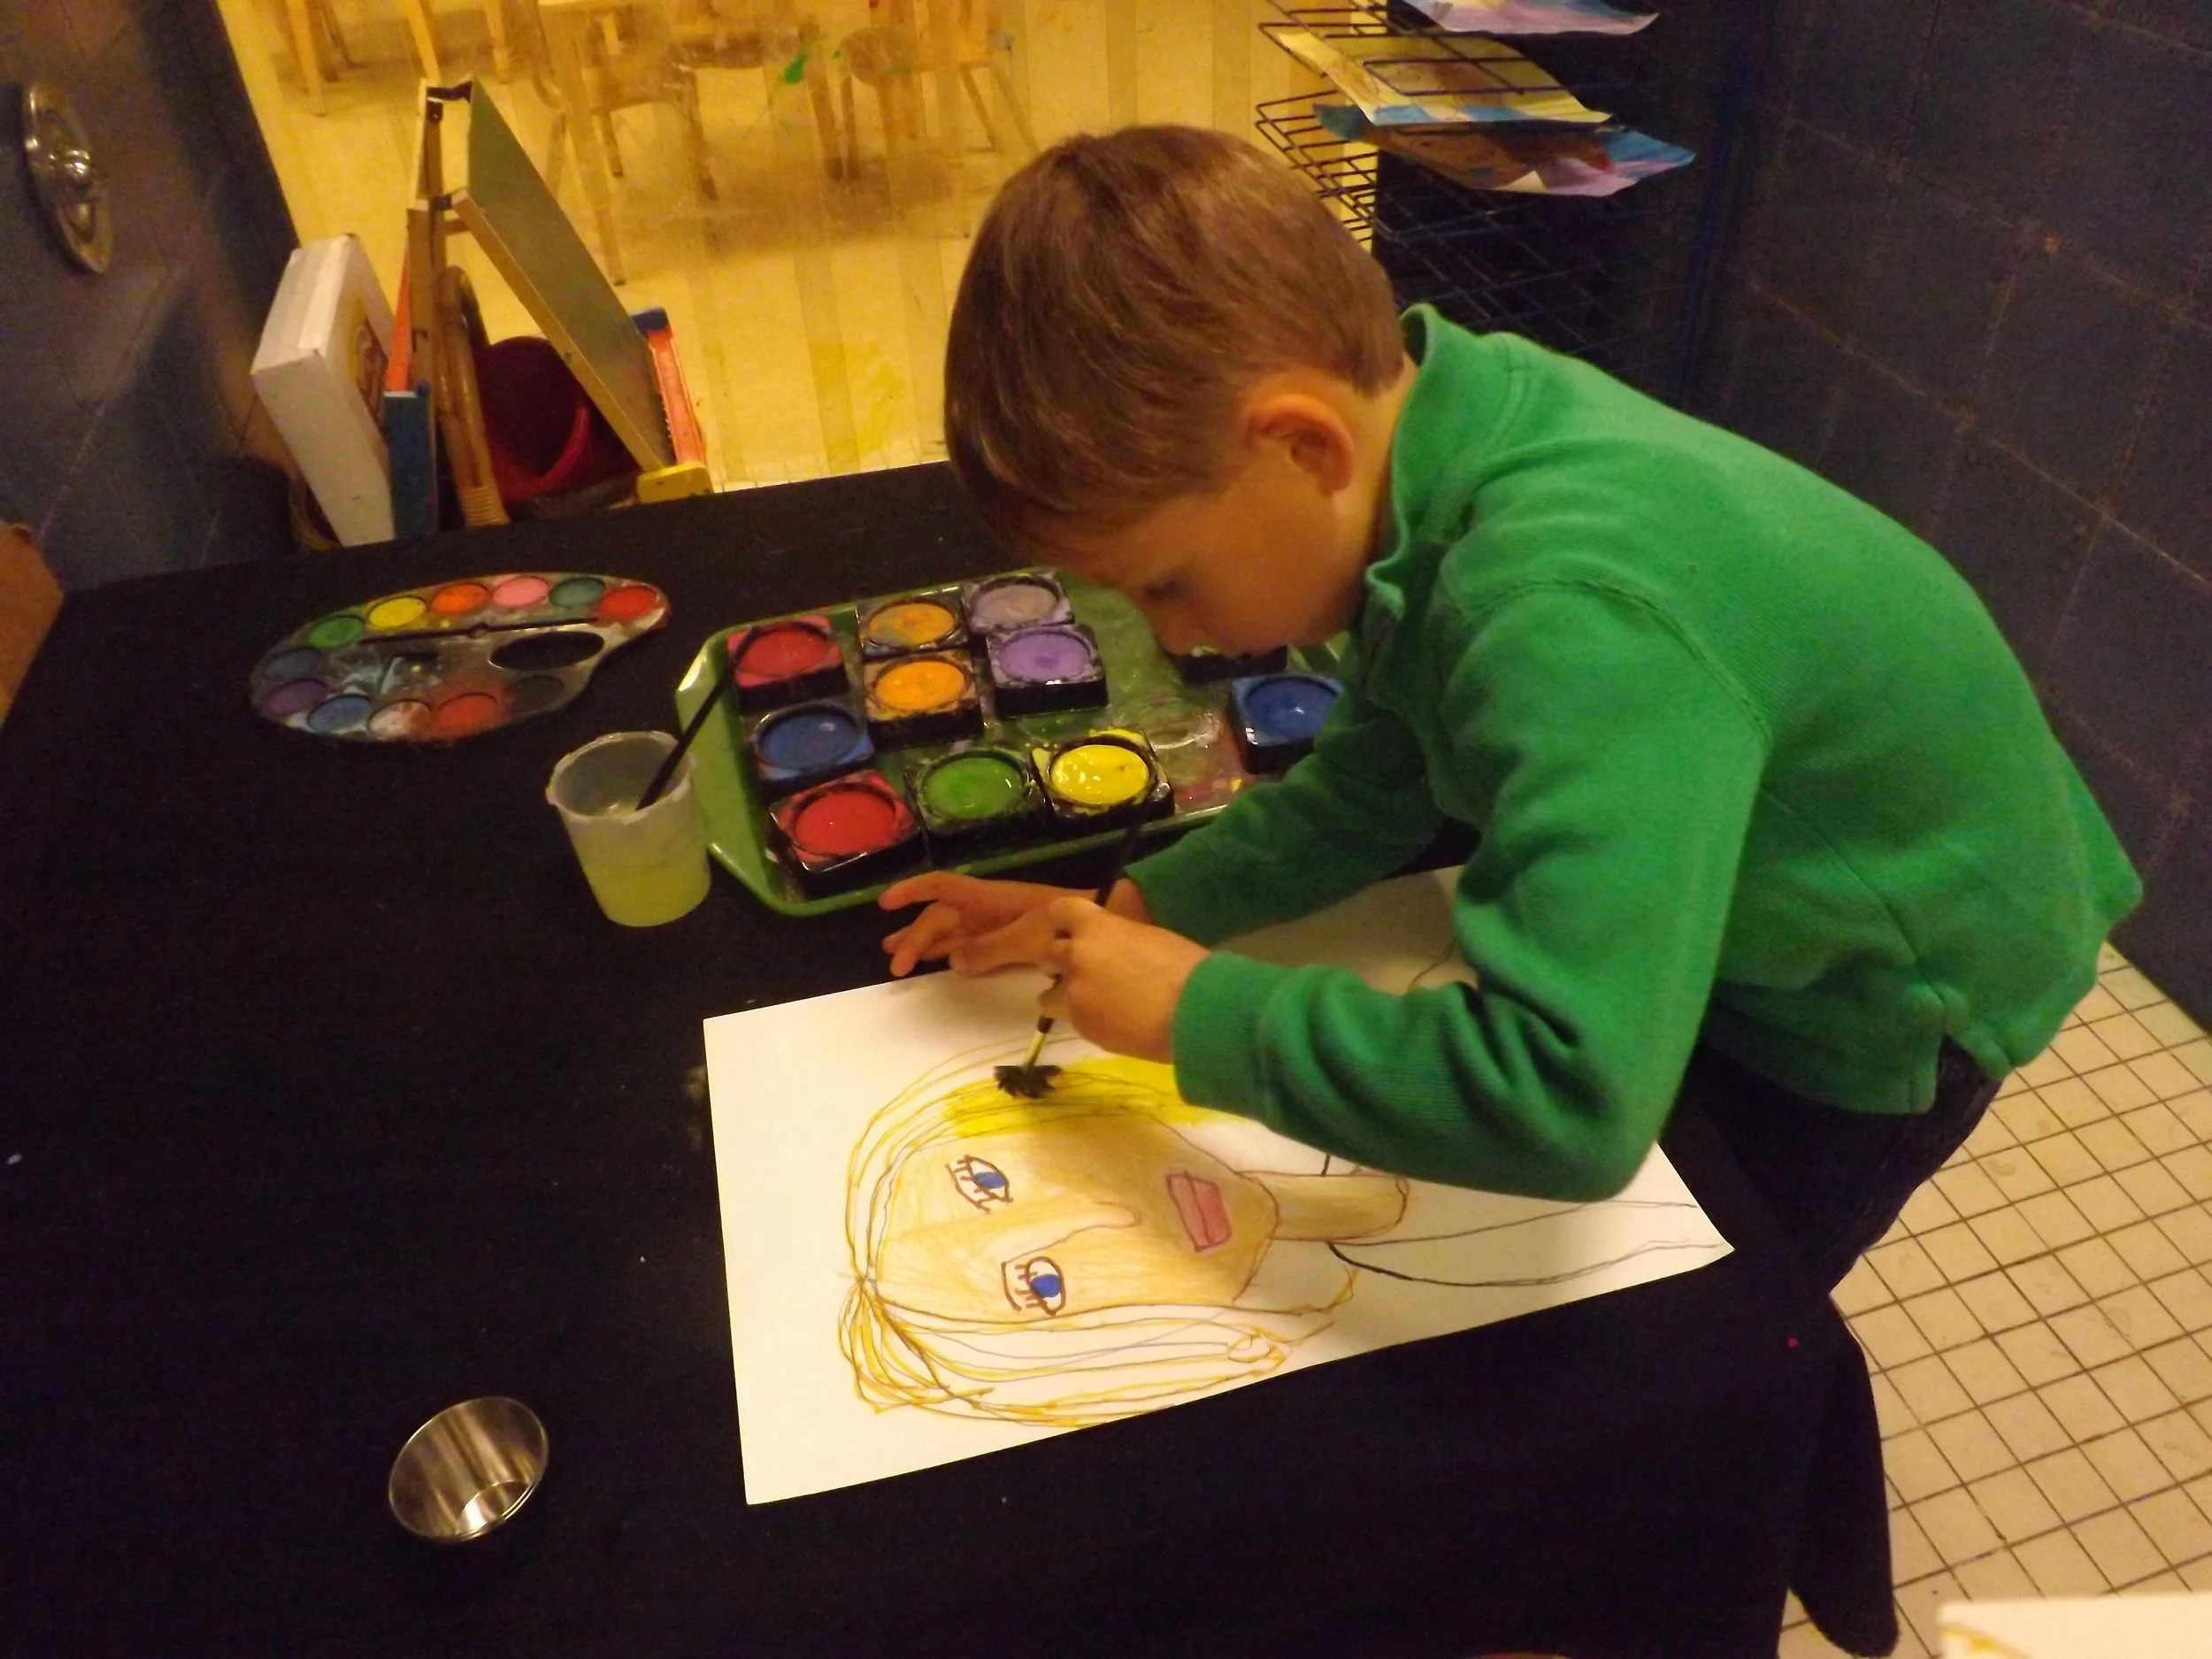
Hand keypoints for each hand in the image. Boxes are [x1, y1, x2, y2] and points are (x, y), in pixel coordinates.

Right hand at [879, 872, 1152, 976]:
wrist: (1109, 926)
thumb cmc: (1070, 925)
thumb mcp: (1029, 937)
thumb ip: (991, 949)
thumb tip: (952, 961)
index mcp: (990, 897)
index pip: (943, 888)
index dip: (913, 892)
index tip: (884, 904)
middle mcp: (990, 908)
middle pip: (943, 917)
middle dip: (916, 935)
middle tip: (894, 964)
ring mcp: (1000, 926)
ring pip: (954, 933)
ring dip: (928, 944)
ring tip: (901, 962)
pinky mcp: (1011, 944)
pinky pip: (973, 946)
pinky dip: (955, 954)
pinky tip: (943, 964)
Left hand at [1035, 898, 1206, 1062]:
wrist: (1197, 1014)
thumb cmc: (1185, 967)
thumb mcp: (1148, 937)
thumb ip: (1117, 940)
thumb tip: (1111, 950)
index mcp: (1095, 927)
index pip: (1059, 912)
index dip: (1064, 922)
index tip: (1071, 931)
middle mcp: (1076, 958)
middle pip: (1047, 954)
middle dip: (1060, 962)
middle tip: (1084, 971)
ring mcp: (1075, 995)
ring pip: (1048, 996)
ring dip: (1063, 996)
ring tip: (1092, 1004)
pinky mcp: (1083, 1028)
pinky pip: (1073, 1021)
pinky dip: (1088, 1021)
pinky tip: (1116, 1024)